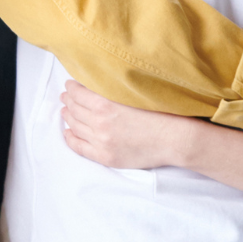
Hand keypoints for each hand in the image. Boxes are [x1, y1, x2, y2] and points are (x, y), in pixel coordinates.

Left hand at [58, 81, 219, 169]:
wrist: (176, 140)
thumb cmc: (161, 114)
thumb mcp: (134, 96)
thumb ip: (112, 92)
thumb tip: (95, 86)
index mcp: (105, 105)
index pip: (78, 94)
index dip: (72, 88)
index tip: (70, 85)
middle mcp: (99, 123)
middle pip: (75, 110)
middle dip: (69, 101)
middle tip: (66, 96)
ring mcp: (101, 142)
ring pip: (75, 126)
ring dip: (68, 117)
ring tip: (66, 110)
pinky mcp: (106, 156)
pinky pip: (79, 147)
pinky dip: (70, 138)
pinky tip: (68, 132)